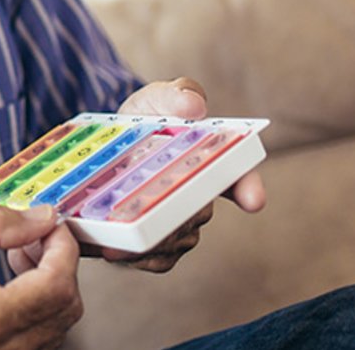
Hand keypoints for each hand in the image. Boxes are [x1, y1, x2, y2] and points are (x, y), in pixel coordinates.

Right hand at [0, 205, 82, 349]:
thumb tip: (38, 217)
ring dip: (47, 287)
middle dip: (59, 266)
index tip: (52, 226)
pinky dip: (31, 307)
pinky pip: (32, 340)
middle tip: (34, 237)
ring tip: (15, 257)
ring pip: (53, 329)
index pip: (55, 286)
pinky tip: (4, 284)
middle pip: (64, 312)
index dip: (64, 249)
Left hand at [84, 77, 265, 271]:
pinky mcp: (154, 244)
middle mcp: (199, 196)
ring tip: (120, 225)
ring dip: (155, 236)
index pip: (239, 174)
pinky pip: (158, 260)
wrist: (100, 148)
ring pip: (178, 240)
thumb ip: (176, 94)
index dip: (249, 187)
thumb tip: (193, 106)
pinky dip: (140, 256)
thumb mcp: (155, 99)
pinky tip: (116, 247)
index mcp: (209, 160)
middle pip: (199, 214)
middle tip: (147, 205)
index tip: (254, 200)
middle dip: (178, 213)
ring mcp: (177, 221)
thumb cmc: (143, 119)